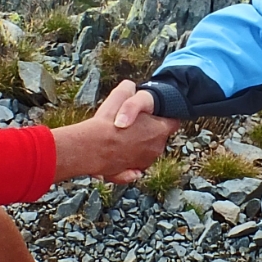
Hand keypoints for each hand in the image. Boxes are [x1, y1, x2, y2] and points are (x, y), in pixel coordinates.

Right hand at [52, 80, 177, 182]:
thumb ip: (128, 89)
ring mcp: (144, 163)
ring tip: (118, 138)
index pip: (173, 122)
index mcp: (159, 130)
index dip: (162, 117)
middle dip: (146, 132)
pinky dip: (126, 162)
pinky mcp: (130, 175)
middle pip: (156, 138)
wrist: (89, 149)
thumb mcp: (118, 96)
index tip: (150, 114)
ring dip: (135, 146)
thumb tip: (130, 86)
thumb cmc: (106, 123)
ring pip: (144, 152)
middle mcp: (156, 149)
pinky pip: (132, 167)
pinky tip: (115, 154)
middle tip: (129, 125)